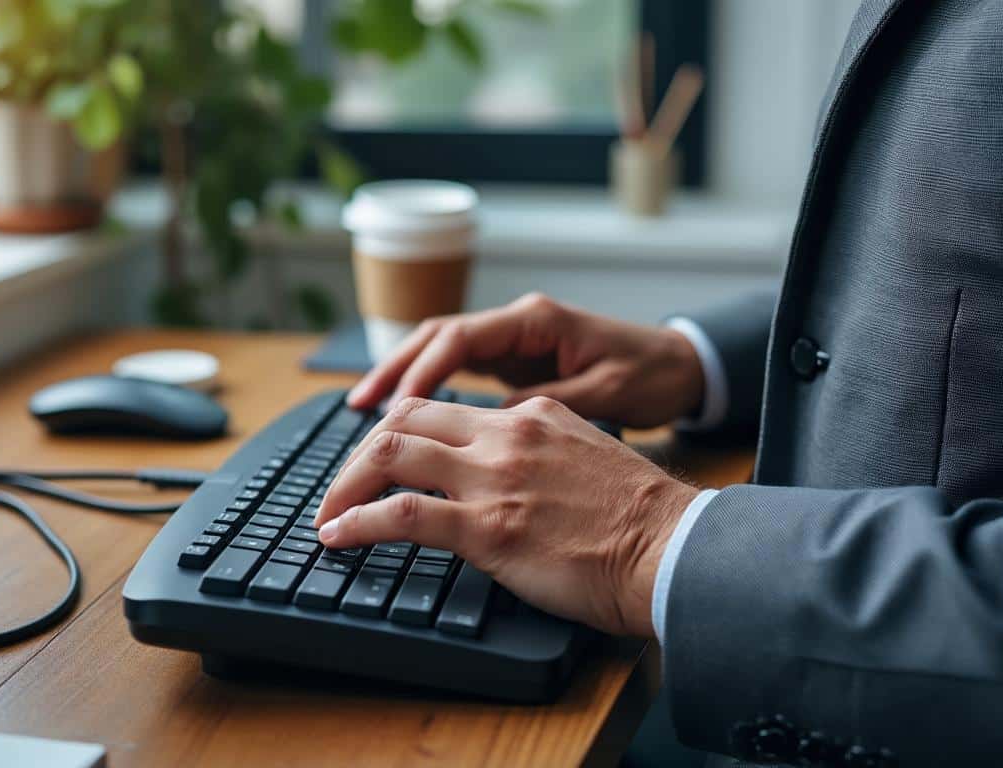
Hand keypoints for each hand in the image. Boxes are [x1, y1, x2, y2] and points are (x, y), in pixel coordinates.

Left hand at [314, 395, 699, 637]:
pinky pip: (401, 514)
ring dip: (345, 484)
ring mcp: (494, 477)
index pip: (442, 410)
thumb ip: (539, 453)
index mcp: (530, 416)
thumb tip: (506, 475)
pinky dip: (357, 522)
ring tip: (327, 513)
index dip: (397, 433)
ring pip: (390, 454)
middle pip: (404, 420)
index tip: (376, 461)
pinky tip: (337, 536)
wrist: (675, 548)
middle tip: (340, 488)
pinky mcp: (488, 526)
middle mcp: (506, 434)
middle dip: (359, 454)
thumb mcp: (585, 458)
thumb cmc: (641, 521)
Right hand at [347, 292, 705, 428]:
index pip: (459, 338)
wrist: (686, 370)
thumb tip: (485, 428)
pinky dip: (430, 391)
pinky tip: (407, 420)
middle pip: (437, 338)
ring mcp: (516, 343)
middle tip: (356, 407)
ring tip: (363, 411)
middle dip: (392, 369)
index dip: (418, 371)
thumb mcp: (605, 396)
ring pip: (442, 352)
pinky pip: (461, 372)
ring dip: (403, 379)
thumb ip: (545, 408)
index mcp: (536, 322)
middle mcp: (519, 325)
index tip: (390, 410)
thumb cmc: (653, 378)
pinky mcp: (518, 365)